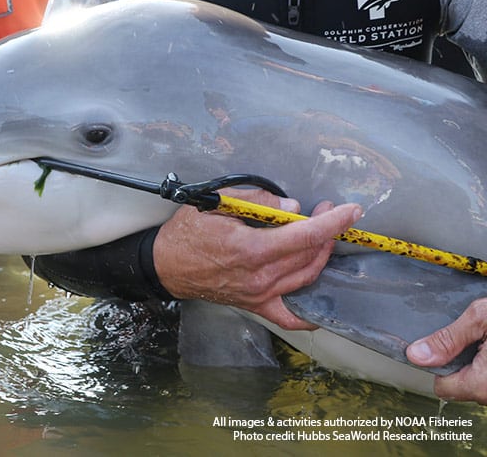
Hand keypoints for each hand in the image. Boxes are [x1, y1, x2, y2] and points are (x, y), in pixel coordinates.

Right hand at [153, 188, 362, 329]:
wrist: (166, 265)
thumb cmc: (187, 233)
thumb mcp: (216, 203)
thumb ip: (258, 202)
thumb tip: (291, 208)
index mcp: (251, 249)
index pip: (305, 235)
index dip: (333, 221)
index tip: (352, 210)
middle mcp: (259, 276)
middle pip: (310, 255)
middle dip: (327, 231)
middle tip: (327, 211)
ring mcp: (259, 294)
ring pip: (306, 277)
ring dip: (321, 255)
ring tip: (321, 235)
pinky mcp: (255, 305)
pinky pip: (290, 316)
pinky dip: (310, 313)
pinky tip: (321, 298)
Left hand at [406, 298, 486, 404]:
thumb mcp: (480, 319)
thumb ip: (448, 338)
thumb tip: (416, 354)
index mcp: (483, 383)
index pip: (442, 387)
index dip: (438, 365)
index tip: (440, 347)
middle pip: (460, 384)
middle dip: (459, 362)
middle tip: (469, 339)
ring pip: (476, 381)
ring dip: (475, 363)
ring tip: (483, 339)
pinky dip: (485, 363)